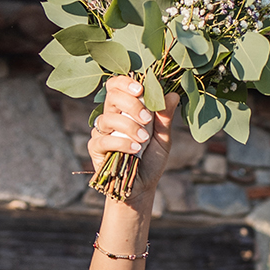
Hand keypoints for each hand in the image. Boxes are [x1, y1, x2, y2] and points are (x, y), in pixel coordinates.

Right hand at [87, 76, 179, 194]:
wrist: (141, 187)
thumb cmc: (151, 160)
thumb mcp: (163, 138)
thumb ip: (165, 118)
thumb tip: (173, 95)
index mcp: (125, 109)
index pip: (117, 86)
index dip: (126, 82)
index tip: (141, 90)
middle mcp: (111, 116)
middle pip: (112, 96)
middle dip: (131, 104)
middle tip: (147, 119)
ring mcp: (101, 131)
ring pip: (108, 118)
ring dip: (129, 126)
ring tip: (144, 140)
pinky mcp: (95, 148)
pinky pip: (103, 139)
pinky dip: (121, 143)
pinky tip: (135, 149)